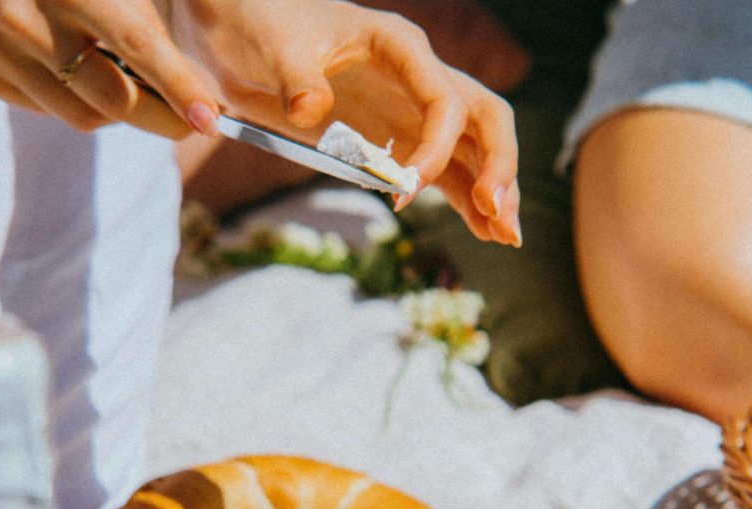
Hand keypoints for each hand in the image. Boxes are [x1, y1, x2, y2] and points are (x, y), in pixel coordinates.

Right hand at [0, 0, 218, 138]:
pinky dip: (78, 101)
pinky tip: (80, 74)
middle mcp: (29, 18)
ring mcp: (1, 49)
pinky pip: (51, 111)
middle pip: (115, 100)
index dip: (178, 86)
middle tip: (190, 118)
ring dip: (119, 112)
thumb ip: (143, 18)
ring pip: (85, 117)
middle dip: (162, 118)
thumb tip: (192, 82)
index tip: (209, 120)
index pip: (136, 44)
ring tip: (130, 86)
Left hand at [183, 0, 519, 244]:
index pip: (444, 98)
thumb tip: (311, 109)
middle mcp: (419, 78)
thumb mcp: (276, 48)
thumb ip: (295, 78)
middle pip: (483, 118)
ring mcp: (414, 111)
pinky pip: (446, 170)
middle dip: (498, 167)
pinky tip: (482, 230)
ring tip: (504, 237)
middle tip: (497, 216)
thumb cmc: (266, 29)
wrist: (247, 36)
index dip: (436, 148)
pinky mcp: (400, 139)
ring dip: (492, 192)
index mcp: (400, 47)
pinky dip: (464, 199)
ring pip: (473, 150)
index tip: (407, 189)